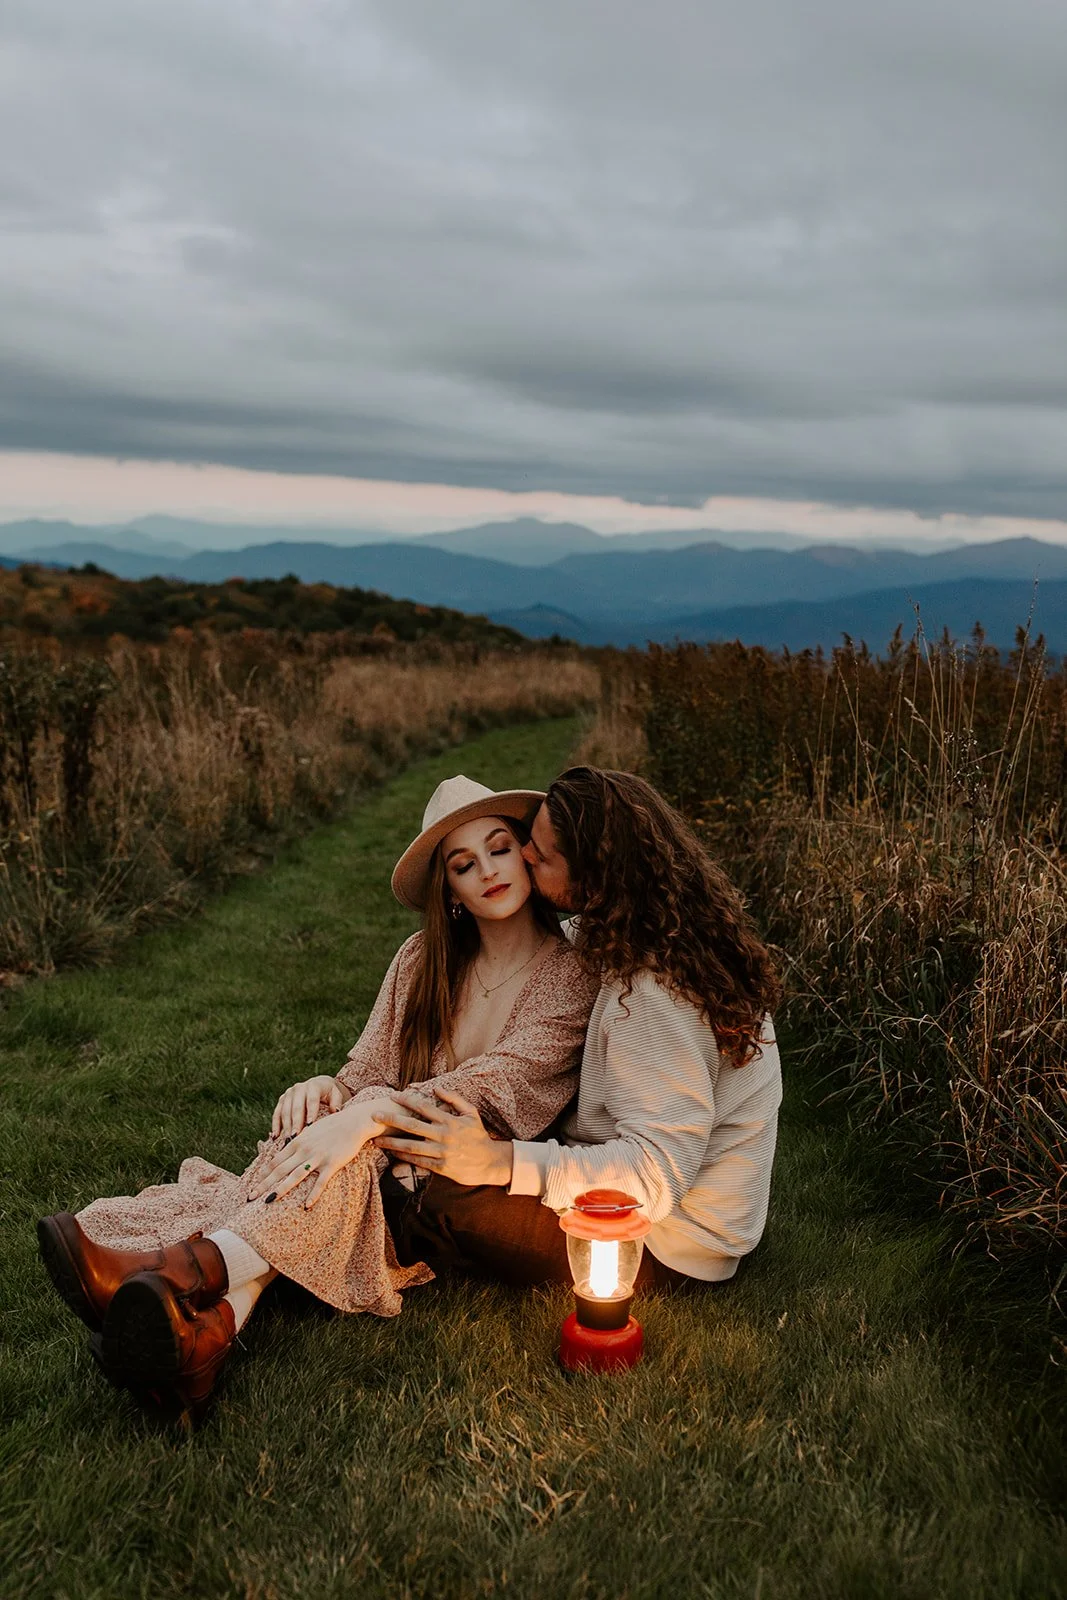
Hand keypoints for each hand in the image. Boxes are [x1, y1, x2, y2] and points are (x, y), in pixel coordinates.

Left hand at [251, 1101, 378, 1207]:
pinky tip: (306, 1206)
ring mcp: (317, 1157)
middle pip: (279, 1170)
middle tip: (250, 1198)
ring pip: (295, 1176)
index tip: (254, 1185)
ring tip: (268, 1201)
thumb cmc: (332, 1126)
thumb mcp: (311, 1130)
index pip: (275, 1161)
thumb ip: (298, 1141)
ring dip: (280, 1190)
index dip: (263, 1174)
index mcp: (297, 1142)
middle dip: (263, 1185)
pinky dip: (313, 1195)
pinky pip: (320, 1182)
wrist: (354, 1122)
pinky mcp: (332, 1164)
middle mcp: (304, 1150)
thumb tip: (286, 1148)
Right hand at [271, 1074, 350, 1139]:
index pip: (312, 1099)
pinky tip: (276, 1137)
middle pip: (296, 1107)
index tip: (310, 1125)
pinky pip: (277, 1113)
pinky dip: (275, 1125)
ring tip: (288, 1140)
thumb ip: (336, 1102)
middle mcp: (299, 1088)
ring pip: (285, 1111)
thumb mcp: (336, 1095)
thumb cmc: (330, 1094)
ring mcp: (288, 1093)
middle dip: (296, 1123)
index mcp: (313, 1086)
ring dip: (286, 1126)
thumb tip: (335, 1111)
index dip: (311, 1112)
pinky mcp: (282, 1100)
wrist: (319, 1085)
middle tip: (296, 1137)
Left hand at [373, 1089, 512, 1187]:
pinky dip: (404, 1158)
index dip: (407, 1101)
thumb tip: (436, 1088)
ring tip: (377, 1140)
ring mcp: (441, 1153)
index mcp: (450, 1121)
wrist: (490, 1162)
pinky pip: (418, 1162)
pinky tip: (392, 1154)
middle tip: (374, 1116)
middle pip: (412, 1126)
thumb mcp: (471, 1113)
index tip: (392, 1096)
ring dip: (392, 1143)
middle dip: (391, 1120)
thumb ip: (454, 1099)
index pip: (424, 1108)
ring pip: (411, 1146)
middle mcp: (443, 1136)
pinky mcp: (441, 1167)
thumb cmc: (479, 1136)